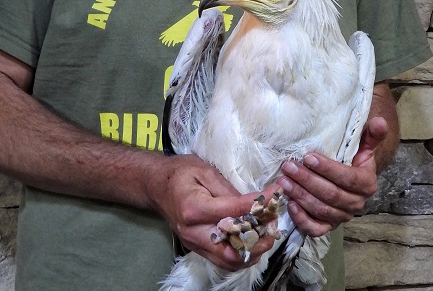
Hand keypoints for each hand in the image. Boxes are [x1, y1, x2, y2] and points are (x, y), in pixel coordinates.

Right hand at [151, 154, 279, 270]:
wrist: (155, 185)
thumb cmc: (180, 173)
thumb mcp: (205, 171)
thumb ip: (229, 190)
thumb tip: (253, 204)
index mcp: (194, 208)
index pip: (234, 212)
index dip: (259, 205)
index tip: (276, 194)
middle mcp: (192, 231)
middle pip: (230, 250)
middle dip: (257, 242)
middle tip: (273, 227)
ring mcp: (193, 243)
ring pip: (228, 261)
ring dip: (252, 252)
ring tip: (266, 235)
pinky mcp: (196, 247)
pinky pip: (222, 260)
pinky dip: (241, 255)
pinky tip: (252, 241)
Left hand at [275, 117, 387, 236]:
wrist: (349, 181)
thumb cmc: (352, 160)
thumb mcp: (362, 147)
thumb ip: (371, 135)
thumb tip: (379, 121)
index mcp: (367, 184)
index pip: (348, 178)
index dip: (328, 169)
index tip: (308, 157)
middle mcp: (356, 204)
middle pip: (331, 195)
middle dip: (308, 181)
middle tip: (288, 166)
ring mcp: (342, 217)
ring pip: (321, 210)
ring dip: (301, 195)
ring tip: (284, 181)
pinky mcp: (328, 226)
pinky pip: (316, 229)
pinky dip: (302, 219)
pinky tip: (290, 204)